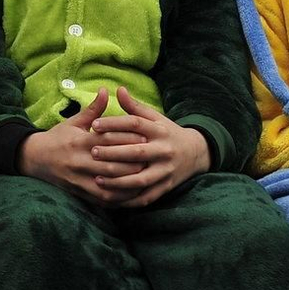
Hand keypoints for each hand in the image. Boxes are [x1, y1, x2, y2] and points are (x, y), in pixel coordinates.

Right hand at [16, 88, 146, 204]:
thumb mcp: (73, 122)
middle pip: (112, 164)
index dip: (128, 140)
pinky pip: (102, 198)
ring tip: (145, 177)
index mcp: (79, 141)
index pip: (108, 140)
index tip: (146, 138)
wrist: (34, 158)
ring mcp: (79, 179)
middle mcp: (79, 161)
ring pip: (109, 184)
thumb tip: (106, 90)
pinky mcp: (79, 192)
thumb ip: (93, 109)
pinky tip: (131, 194)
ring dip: (128, 182)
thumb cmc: (57, 137)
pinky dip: (119, 197)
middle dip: (133, 163)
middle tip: (151, 159)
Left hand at [86, 87, 210, 206]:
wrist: (196, 153)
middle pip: (137, 152)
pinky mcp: (166, 187)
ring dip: (118, 181)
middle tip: (92, 152)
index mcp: (159, 131)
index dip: (114, 123)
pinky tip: (110, 198)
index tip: (94, 125)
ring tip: (97, 179)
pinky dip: (128, 200)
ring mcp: (166, 171)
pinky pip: (146, 197)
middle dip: (113, 153)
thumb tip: (119, 89)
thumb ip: (135, 107)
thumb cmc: (167, 133)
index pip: (135, 124)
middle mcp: (164, 150)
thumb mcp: (155, 118)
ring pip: (141, 179)